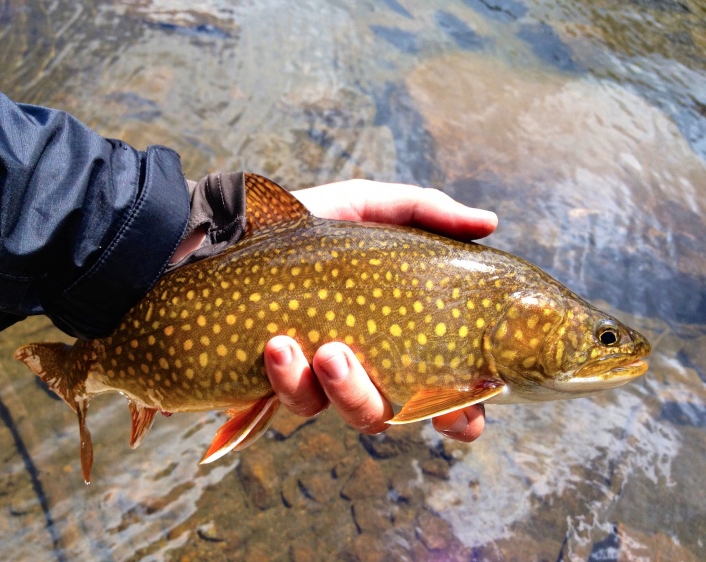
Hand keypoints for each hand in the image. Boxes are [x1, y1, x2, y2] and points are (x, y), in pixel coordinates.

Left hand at [264, 179, 497, 442]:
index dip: (460, 411)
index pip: (440, 387)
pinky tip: (278, 344)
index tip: (462, 412)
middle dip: (388, 399)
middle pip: (390, 413)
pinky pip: (291, 401)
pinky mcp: (273, 383)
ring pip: (346, 412)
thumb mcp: (366, 206)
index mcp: (394, 331)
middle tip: (361, 360)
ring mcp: (317, 378)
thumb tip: (490, 223)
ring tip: (324, 350)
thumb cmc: (301, 222)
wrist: (222, 229)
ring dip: (342, 388)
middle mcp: (361, 362)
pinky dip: (288, 377)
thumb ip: (426, 212)